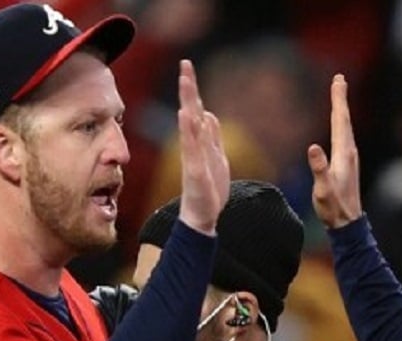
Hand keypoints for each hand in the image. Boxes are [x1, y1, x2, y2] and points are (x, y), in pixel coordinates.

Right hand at [177, 59, 229, 235]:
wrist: (202, 216)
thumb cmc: (208, 189)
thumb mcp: (216, 158)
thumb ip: (212, 137)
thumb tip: (208, 114)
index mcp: (200, 142)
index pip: (196, 109)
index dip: (192, 89)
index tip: (187, 66)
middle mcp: (194, 145)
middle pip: (191, 110)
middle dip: (188, 87)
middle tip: (185, 63)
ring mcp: (193, 156)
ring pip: (190, 124)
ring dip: (188, 102)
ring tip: (185, 81)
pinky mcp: (194, 170)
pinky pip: (190, 147)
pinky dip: (188, 130)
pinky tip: (185, 115)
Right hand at [308, 75, 362, 228]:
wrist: (348, 224)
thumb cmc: (334, 208)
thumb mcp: (323, 190)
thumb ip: (319, 169)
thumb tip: (313, 147)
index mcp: (343, 154)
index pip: (340, 121)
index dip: (338, 100)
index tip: (339, 80)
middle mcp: (349, 152)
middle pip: (345, 120)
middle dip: (341, 98)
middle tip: (340, 79)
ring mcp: (350, 158)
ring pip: (346, 127)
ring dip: (342, 110)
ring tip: (339, 95)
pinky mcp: (348, 164)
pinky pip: (344, 136)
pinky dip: (341, 124)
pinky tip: (339, 125)